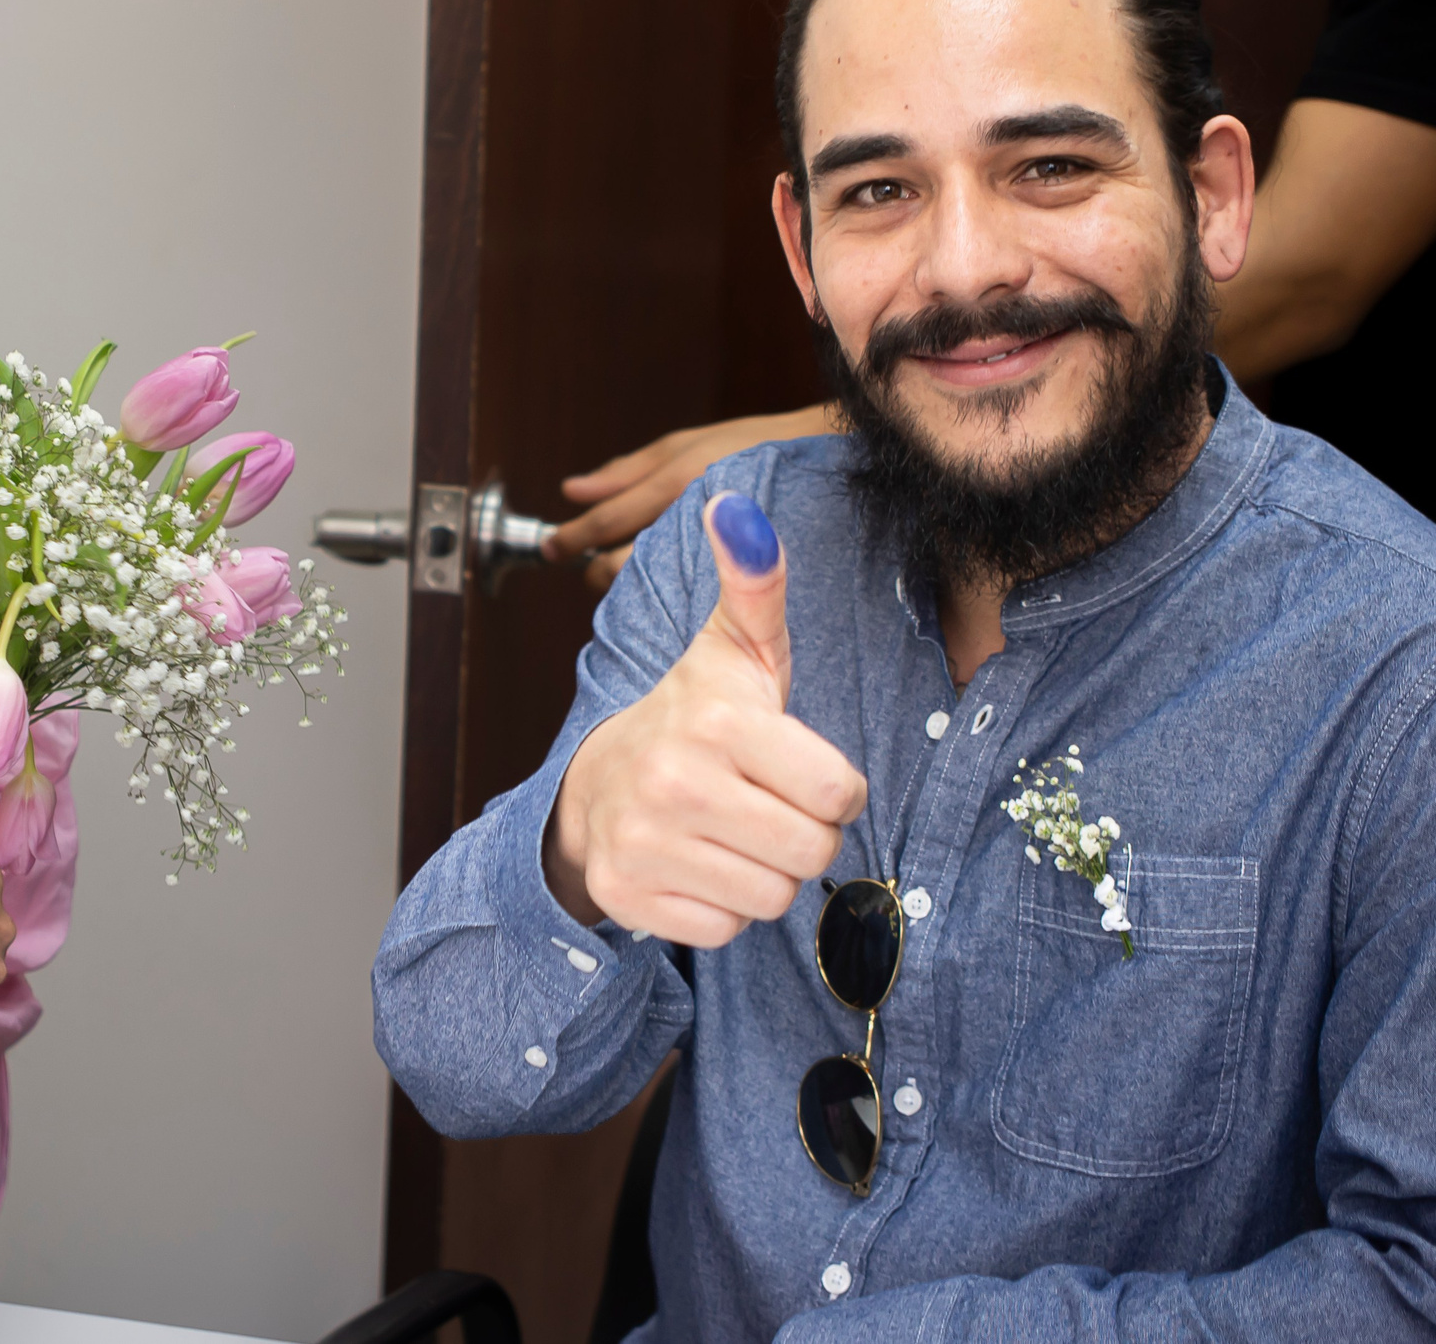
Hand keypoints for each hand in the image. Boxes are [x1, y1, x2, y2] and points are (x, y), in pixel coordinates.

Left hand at [545, 405, 839, 589]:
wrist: (840, 466)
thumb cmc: (760, 447)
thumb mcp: (689, 445)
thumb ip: (626, 471)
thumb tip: (571, 490)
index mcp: (678, 480)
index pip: (608, 521)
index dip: (572, 539)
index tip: (552, 549)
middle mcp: (695, 518)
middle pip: (621, 564)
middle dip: (597, 570)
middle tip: (591, 567)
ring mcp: (721, 552)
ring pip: (650, 587)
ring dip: (629, 588)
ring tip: (629, 580)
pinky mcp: (745, 580)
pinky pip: (689, 601)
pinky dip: (668, 599)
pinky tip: (668, 597)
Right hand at [546, 493, 864, 947]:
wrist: (597, 780)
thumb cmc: (695, 716)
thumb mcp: (734, 648)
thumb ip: (756, 581)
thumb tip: (737, 504)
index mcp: (717, 722)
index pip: (838, 792)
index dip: (828, 785)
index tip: (793, 766)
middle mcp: (676, 783)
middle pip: (811, 852)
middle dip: (801, 834)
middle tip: (764, 803)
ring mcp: (646, 844)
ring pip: (771, 899)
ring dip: (763, 874)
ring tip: (732, 833)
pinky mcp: (628, 896)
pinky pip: (725, 932)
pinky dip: (721, 909)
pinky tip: (699, 865)